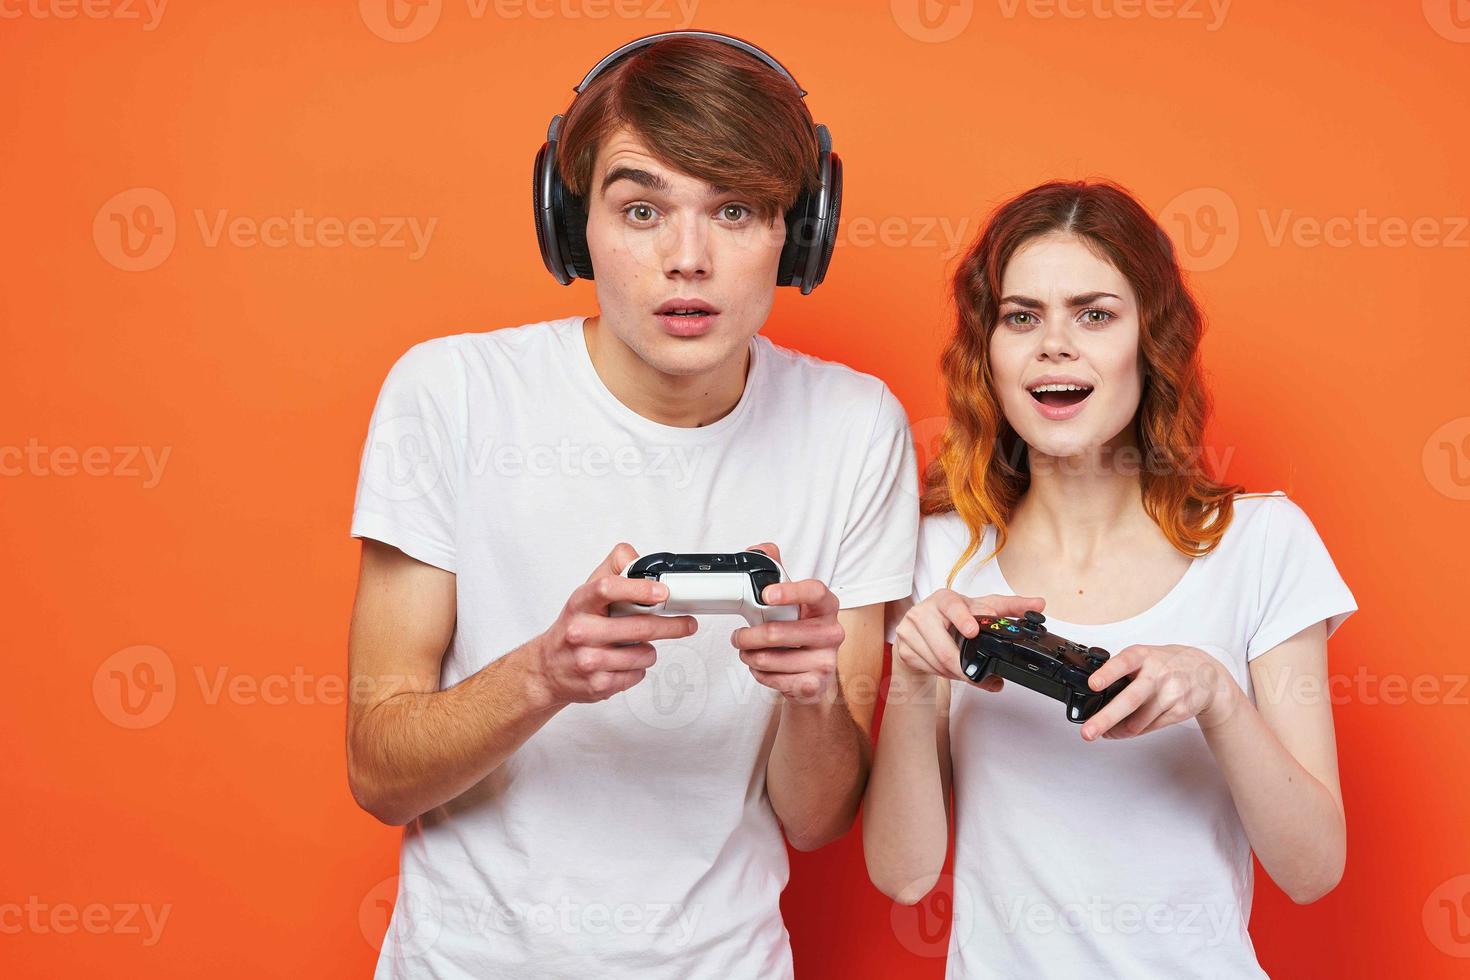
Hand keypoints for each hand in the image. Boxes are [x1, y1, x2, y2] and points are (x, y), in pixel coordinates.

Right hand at [528, 543, 696, 705]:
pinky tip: (624, 663)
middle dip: (670, 626)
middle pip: (638, 628)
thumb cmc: (574, 625)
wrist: (548, 668)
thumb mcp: (587, 591)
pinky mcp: (597, 685)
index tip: (663, 591)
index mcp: (580, 603)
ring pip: (643, 655)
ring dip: (649, 650)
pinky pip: (637, 675)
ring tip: (636, 646)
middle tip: (687, 623)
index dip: (639, 589)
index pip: (607, 588)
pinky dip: (638, 668)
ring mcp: (588, 661)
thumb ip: (614, 569)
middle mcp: (580, 631)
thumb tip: (637, 558)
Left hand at [729, 543, 844, 704]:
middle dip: (748, 636)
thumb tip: (760, 548)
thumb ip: (777, 573)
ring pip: (770, 659)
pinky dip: (760, 674)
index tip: (766, 594)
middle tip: (738, 637)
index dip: (790, 591)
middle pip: (779, 632)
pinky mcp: (815, 685)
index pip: (815, 591)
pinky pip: (774, 679)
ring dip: (749, 656)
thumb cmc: (801, 634)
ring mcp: (826, 660)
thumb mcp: (793, 603)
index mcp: (827, 606)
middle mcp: (832, 632)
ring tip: (748, 653)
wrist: (814, 677)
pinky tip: (763, 669)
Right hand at [891, 589, 1045, 688]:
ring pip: (936, 662)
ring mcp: (909, 630)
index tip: (973, 631)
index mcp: (944, 598)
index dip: (963, 619)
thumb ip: (1010, 608)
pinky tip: (946, 668)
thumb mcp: (981, 611)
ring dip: (955, 672)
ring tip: (962, 669)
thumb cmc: (954, 620)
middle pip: (943, 647)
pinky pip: (927, 668)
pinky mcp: (902, 648)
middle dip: (963, 666)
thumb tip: (1039, 604)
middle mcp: (923, 611)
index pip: (952, 606)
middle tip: (976, 676)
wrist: (921, 633)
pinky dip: (942, 674)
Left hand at [1079, 644, 1239, 740]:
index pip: (1124, 663)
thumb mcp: (1145, 656)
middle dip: (1106, 718)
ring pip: (1137, 722)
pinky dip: (1132, 732)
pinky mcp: (1179, 712)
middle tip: (1087, 732)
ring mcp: (1170, 694)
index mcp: (1143, 656)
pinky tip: (1123, 731)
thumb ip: (1123, 670)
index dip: (1107, 674)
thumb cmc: (1166, 663)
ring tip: (1103, 732)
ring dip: (1116, 731)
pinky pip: (1148, 728)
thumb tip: (1095, 695)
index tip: (1093, 684)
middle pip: (1130, 700)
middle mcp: (1157, 674)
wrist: (1206, 673)